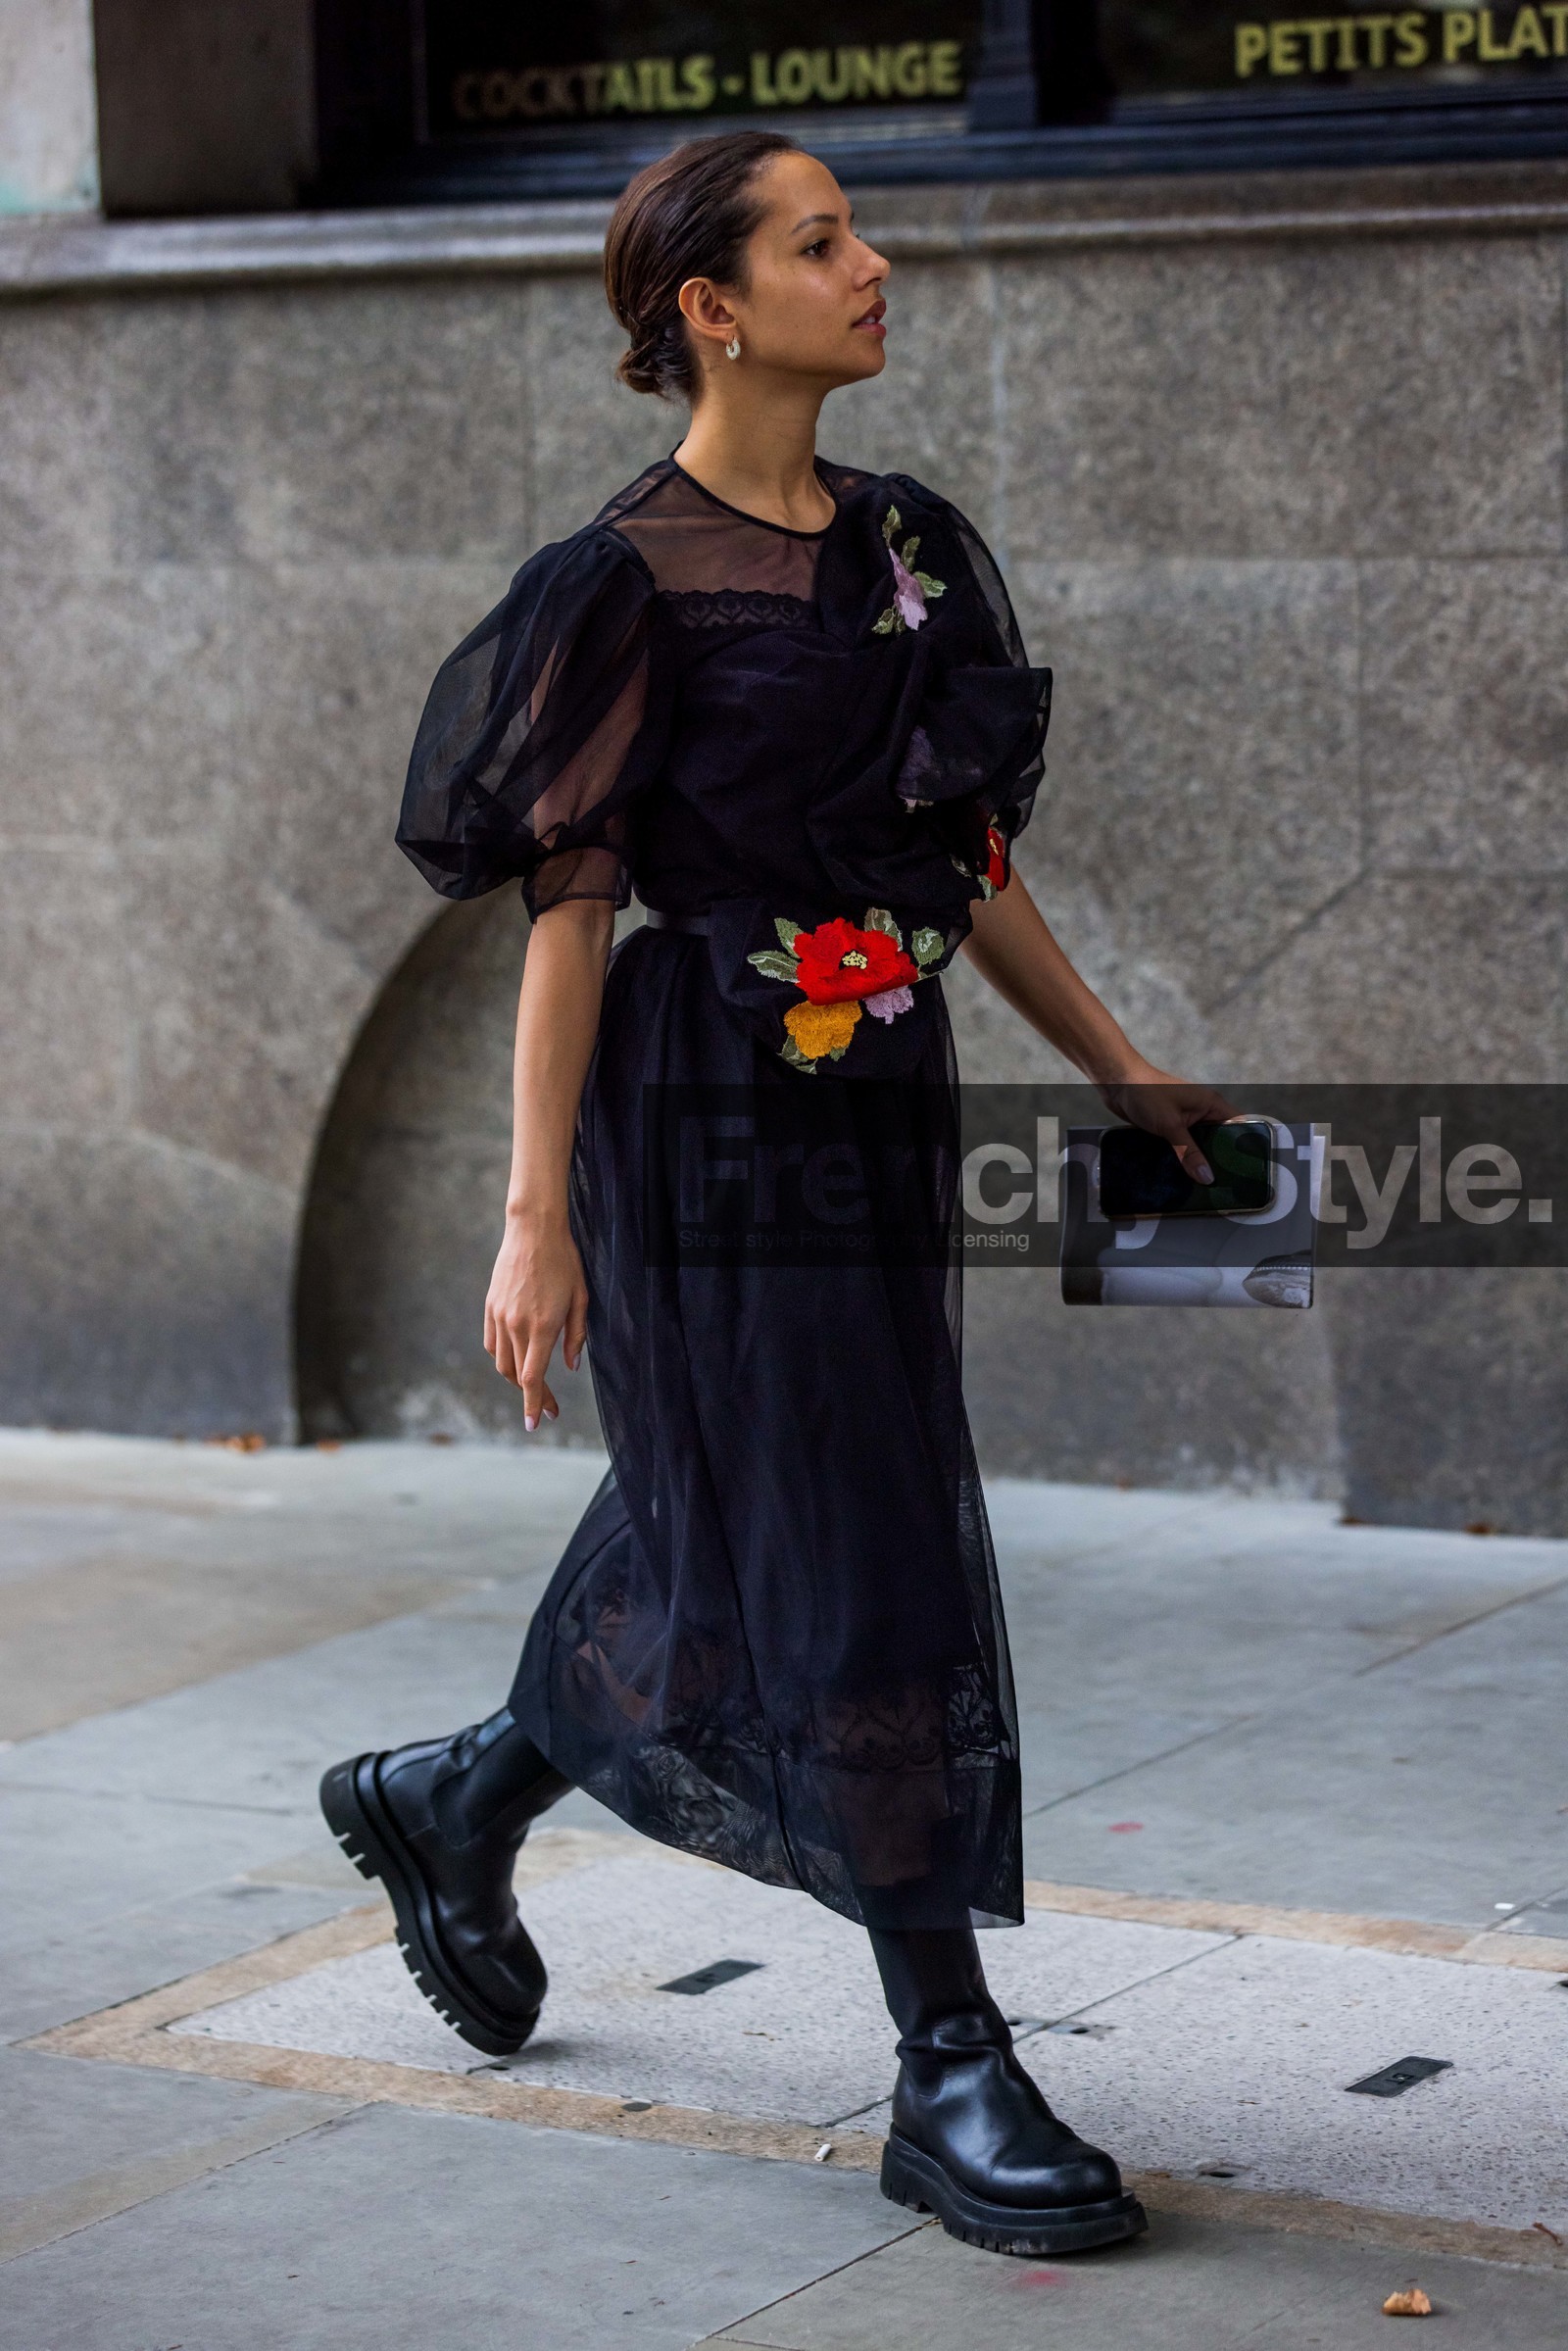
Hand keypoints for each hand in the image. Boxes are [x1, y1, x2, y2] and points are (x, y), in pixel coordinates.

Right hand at [483, 1209, 588, 1430]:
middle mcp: (515, 1325)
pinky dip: (503, 1358)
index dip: (534, 1403)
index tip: (535, 1423)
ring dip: (516, 1379)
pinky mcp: (490, 1307)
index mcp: (541, 1326)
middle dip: (531, 1395)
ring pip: (502, 1362)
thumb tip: (571, 1366)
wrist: (532, 1230)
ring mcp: (499, 1316)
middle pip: (516, 1375)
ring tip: (534, 1383)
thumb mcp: (580, 1299)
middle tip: (548, 1406)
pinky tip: (516, 1358)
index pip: (532, 1378)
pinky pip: (493, 1343)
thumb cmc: (564, 1262)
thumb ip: (576, 1336)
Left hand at [1095, 1063, 1241, 1185]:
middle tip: (1225, 1186)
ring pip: (1200, 1144)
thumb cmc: (1147, 1094)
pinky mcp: (1171, 1126)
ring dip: (1200, 1161)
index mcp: (1211, 1104)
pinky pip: (1184, 1145)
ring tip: (1207, 1187)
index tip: (1246, 1171)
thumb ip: (1189, 1152)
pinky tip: (1184, 1176)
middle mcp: (1203, 1111)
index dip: (1244, 1147)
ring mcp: (1186, 1119)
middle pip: (1220, 1139)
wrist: (1117, 1082)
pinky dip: (1184, 1158)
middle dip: (1221, 1160)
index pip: (1238, 1126)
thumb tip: (1207, 1177)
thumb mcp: (1170, 1125)